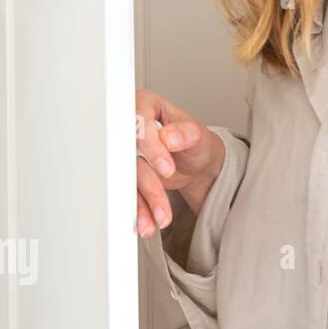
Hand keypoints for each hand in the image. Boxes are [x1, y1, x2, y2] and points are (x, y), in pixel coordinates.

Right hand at [135, 89, 225, 237]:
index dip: (148, 144)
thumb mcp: (199, 137)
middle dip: (146, 182)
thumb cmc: (197, 144)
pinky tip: (149, 222)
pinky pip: (129, 192)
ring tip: (161, 219)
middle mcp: (130, 128)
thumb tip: (168, 137)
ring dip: (143, 203)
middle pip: (128, 153)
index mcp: (145, 106)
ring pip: (128, 178)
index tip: (166, 167)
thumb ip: (186, 133)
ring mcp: (127, 153)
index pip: (136, 119)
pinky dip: (140, 210)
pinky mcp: (128, 174)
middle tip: (163, 202)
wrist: (198, 166)